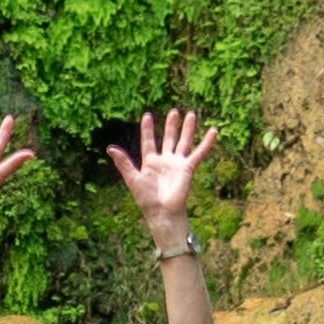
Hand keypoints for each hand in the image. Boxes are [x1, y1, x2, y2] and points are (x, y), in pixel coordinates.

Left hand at [105, 109, 219, 232]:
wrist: (162, 211)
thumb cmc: (146, 199)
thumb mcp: (132, 179)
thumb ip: (124, 163)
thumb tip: (110, 148)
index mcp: (150, 163)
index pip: (148, 142)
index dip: (147, 129)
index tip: (147, 115)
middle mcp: (165, 161)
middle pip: (168, 139)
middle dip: (171, 126)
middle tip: (174, 111)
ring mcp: (177, 164)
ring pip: (183, 142)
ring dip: (187, 129)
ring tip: (191, 114)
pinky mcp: (188, 168)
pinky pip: (199, 153)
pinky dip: (206, 143)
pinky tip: (213, 131)